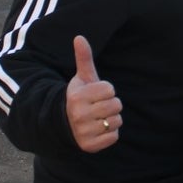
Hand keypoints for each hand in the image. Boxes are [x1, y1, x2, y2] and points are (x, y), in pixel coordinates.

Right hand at [65, 35, 122, 152]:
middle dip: (111, 104)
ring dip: (112, 119)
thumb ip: (84, 58)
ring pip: (117, 121)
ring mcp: (83, 131)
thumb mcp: (82, 78)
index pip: (110, 89)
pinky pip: (114, 137)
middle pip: (116, 105)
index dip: (106, 90)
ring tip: (98, 118)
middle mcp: (78, 114)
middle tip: (99, 107)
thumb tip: (79, 37)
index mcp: (77, 96)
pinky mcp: (90, 145)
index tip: (95, 94)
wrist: (65, 123)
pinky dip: (110, 134)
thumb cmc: (80, 97)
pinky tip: (99, 130)